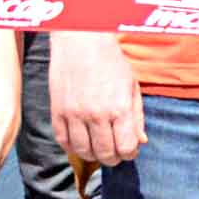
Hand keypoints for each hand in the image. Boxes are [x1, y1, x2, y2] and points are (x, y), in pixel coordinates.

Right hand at [48, 29, 145, 167]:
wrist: (81, 40)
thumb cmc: (110, 61)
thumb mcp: (131, 86)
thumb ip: (137, 116)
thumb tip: (141, 141)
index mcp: (120, 108)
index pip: (126, 148)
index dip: (130, 154)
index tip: (129, 151)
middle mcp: (97, 115)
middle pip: (105, 154)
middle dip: (113, 158)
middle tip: (115, 154)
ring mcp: (74, 114)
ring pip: (83, 152)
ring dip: (93, 155)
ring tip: (98, 149)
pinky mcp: (57, 111)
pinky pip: (63, 141)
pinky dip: (72, 147)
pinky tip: (80, 142)